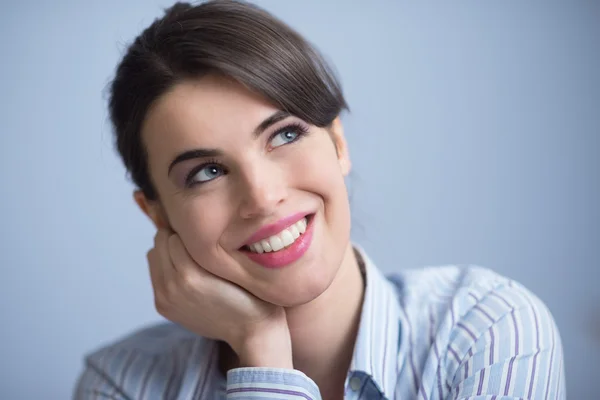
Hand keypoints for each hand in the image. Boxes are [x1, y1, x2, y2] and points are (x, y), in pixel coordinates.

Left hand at [147, 229, 292, 367]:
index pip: (174, 234)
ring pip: (153, 256)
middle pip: (159, 242)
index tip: (202, 233)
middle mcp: (173, 287)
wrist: (250, 329)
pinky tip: (185, 272)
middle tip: (194, 242)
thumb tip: (187, 226)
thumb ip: (205, 247)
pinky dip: (166, 268)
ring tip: (188, 257)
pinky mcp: (163, 307)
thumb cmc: (249, 291)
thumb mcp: (231, 264)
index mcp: (190, 274)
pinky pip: (155, 274)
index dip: (189, 231)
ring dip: (167, 252)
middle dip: (174, 238)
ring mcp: (165, 298)